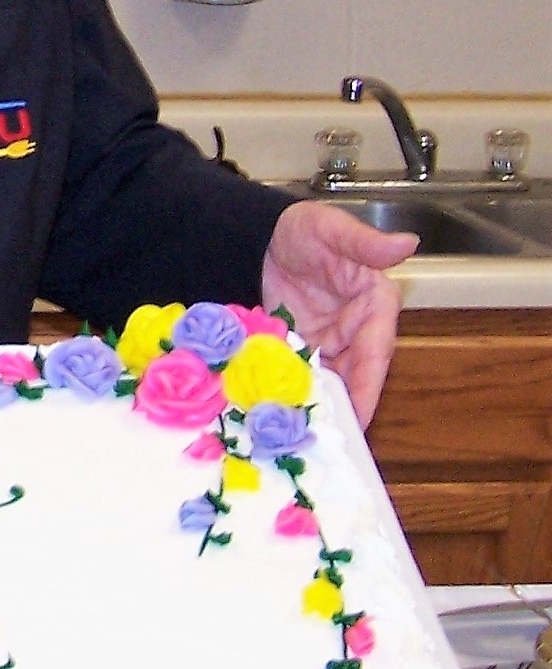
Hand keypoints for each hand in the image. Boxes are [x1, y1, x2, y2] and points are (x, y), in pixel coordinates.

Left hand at [260, 200, 416, 428]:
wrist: (260, 236)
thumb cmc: (303, 229)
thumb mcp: (330, 228)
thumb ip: (364, 241)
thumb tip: (408, 243)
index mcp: (375, 303)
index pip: (377, 350)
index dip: (369, 383)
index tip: (362, 414)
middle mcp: (358, 328)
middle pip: (356, 375)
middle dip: (346, 407)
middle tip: (332, 440)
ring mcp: (331, 341)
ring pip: (332, 381)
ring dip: (322, 405)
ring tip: (308, 436)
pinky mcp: (305, 348)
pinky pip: (306, 375)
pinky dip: (298, 393)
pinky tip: (286, 416)